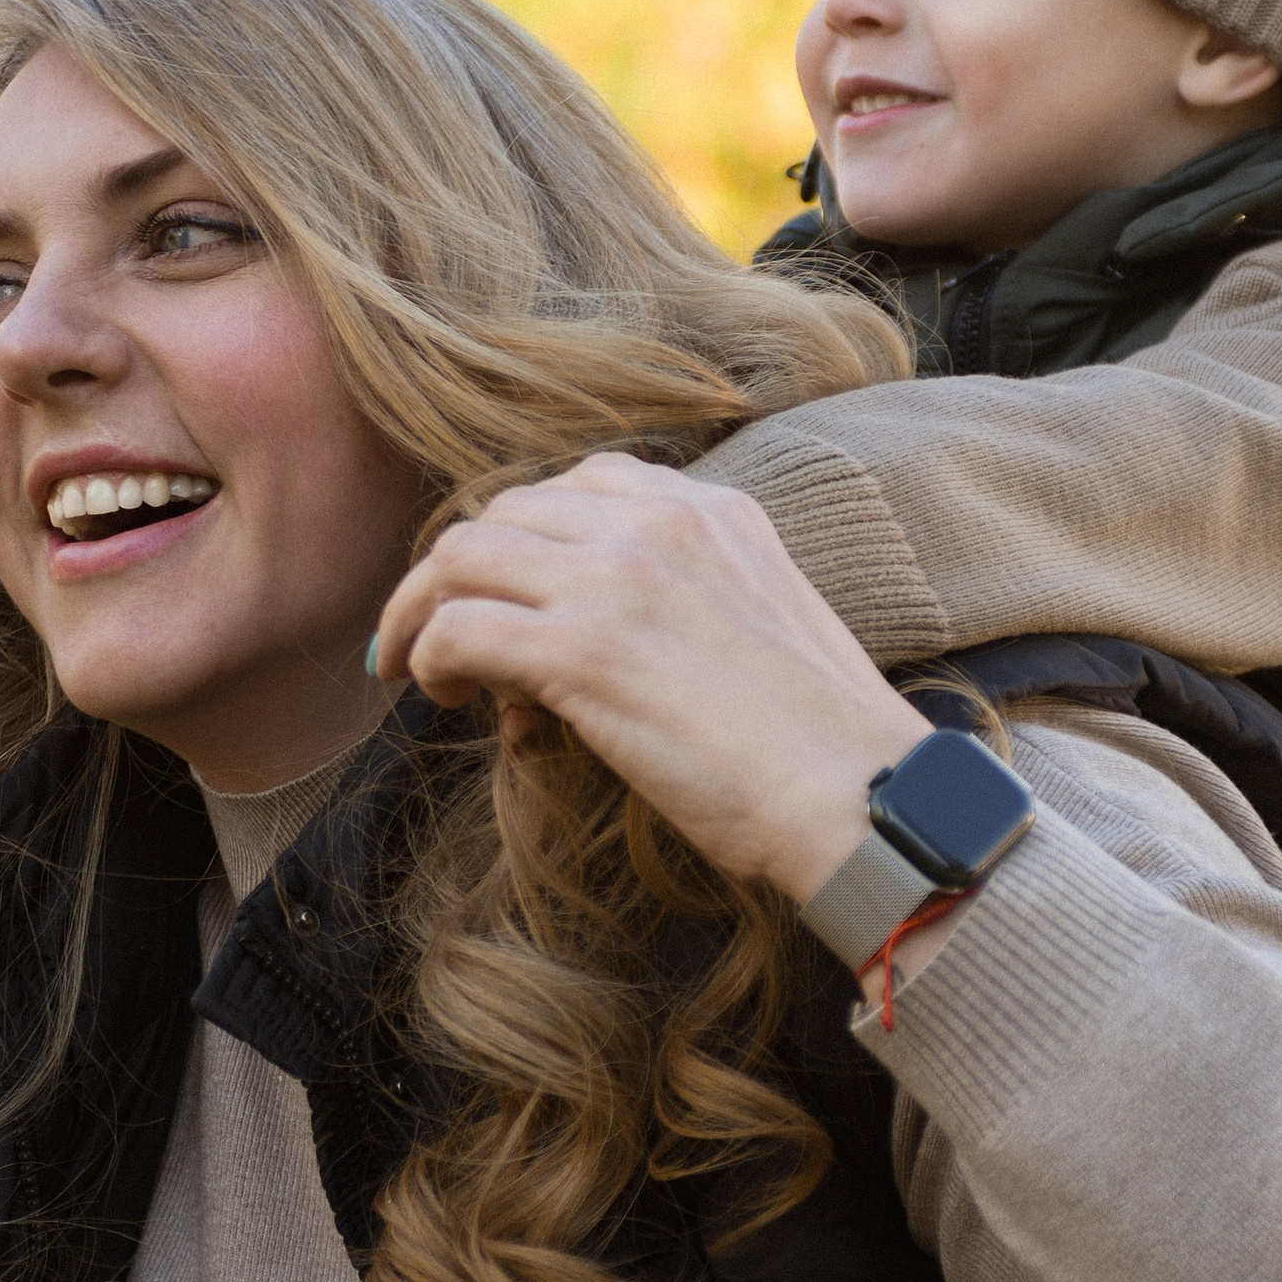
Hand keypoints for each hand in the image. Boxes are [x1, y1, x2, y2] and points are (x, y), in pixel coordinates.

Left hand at [371, 457, 929, 903]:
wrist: (858, 794)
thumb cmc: (817, 745)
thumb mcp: (756, 626)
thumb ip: (671, 608)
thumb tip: (565, 663)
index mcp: (711, 510)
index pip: (577, 487)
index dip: (521, 541)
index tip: (506, 597)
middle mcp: (659, 524)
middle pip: (503, 512)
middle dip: (456, 574)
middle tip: (440, 641)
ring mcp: (618, 579)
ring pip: (461, 556)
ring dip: (425, 612)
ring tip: (423, 671)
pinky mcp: (584, 650)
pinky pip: (460, 629)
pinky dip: (432, 658)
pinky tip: (451, 699)